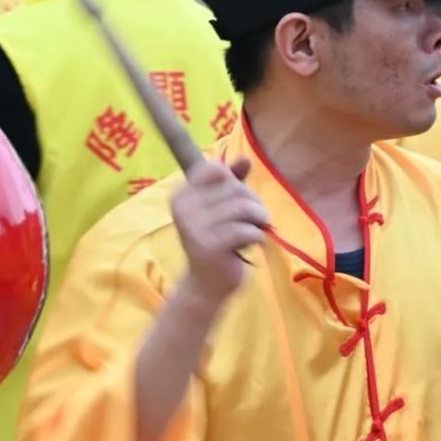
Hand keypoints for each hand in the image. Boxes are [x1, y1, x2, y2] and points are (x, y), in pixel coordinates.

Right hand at [171, 156, 269, 308]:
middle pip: (234, 188)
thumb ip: (233, 180)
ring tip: (256, 229)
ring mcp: (194, 227)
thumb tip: (245, 157)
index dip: (235, 182)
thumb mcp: (223, 206)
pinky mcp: (209, 246)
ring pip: (244, 208)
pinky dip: (257, 236)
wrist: (208, 283)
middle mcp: (183, 208)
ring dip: (259, 219)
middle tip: (254, 219)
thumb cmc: (218, 239)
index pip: (216, 170)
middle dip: (253, 203)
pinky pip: (246, 230)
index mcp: (181, 194)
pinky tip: (252, 243)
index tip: (236, 200)